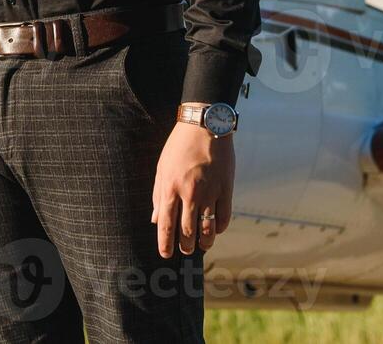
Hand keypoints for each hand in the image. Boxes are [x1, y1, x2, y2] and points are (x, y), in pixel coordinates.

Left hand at [151, 121, 234, 257]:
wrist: (204, 127)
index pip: (166, 225)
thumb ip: (158, 195)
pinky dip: (219, 228)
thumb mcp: (162, 168)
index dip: (165, 243)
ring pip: (208, 229)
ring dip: (205, 242)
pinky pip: (224, 216)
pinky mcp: (226, 189)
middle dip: (185, 246)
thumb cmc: (179, 147)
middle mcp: (190, 193)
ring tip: (202, 247)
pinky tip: (215, 231)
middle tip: (185, 251)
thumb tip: (156, 219)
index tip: (165, 255)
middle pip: (187, 231)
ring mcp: (210, 192)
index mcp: (170, 188)